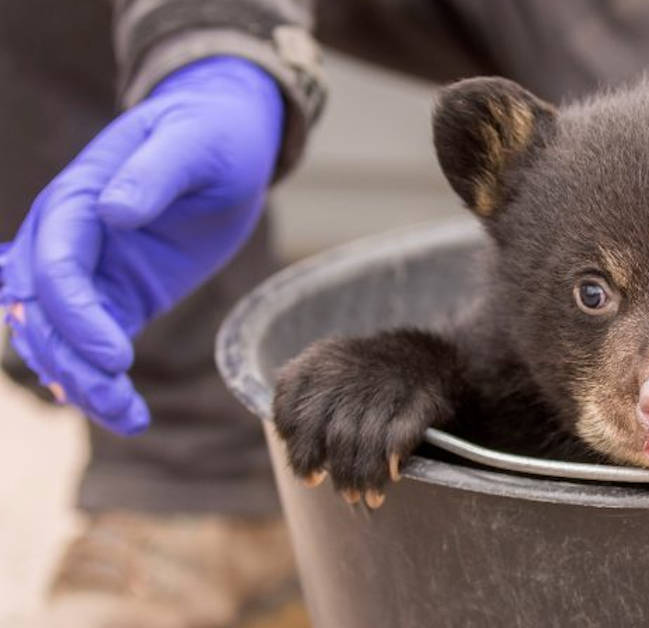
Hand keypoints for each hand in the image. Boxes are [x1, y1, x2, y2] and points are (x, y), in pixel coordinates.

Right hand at [0, 56, 283, 433]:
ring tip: (129, 417)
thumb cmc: (211, 132)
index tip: (115, 356)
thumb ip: (153, 173)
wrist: (226, 137)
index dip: (76, 314)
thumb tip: (113, 210)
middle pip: (45, 310)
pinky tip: (121, 411)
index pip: (56, 264)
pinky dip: (97, 377)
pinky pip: (93, 341)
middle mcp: (70, 236)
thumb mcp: (192, 143)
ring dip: (82, 380)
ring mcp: (91, 268)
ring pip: (60, 335)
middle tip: (120, 402)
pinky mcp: (117, 292)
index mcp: (77, 197)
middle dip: (73, 360)